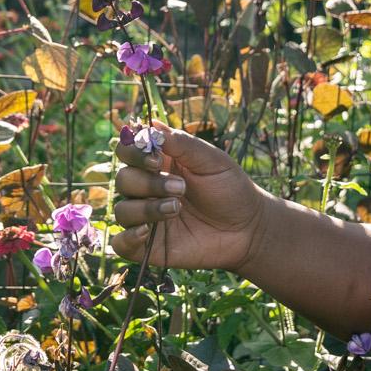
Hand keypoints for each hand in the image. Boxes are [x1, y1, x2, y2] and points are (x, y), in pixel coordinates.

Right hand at [110, 126, 267, 273]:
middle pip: (123, 180)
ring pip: (122, 211)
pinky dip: (128, 237)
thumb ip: (182, 143)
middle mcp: (146, 189)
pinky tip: (148, 231)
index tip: (156, 158)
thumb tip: (150, 125)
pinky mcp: (147, 246)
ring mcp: (146, 218)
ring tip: (177, 209)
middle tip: (181, 188)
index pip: (126, 150)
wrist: (248, 229)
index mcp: (157, 163)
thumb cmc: (230, 189)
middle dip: (148, 182)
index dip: (133, 151)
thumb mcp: (211, 160)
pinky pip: (122, 243)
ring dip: (146, 209)